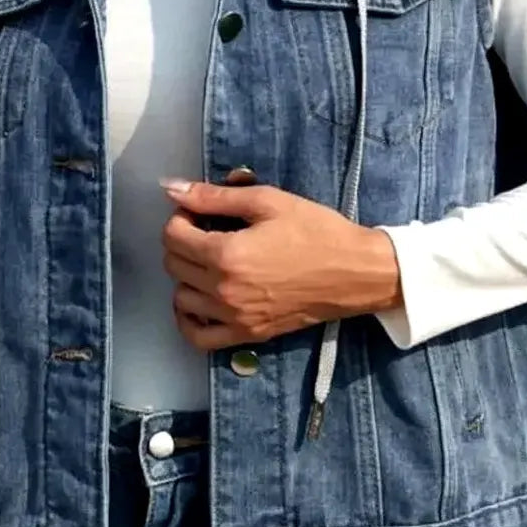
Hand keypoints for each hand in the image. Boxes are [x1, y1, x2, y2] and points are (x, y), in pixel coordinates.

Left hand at [159, 179, 402, 350]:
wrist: (356, 271)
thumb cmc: (316, 230)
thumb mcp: (267, 201)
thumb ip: (214, 196)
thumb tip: (170, 188)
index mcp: (226, 254)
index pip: (173, 236)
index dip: (180, 217)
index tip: (198, 212)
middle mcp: (224, 290)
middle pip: (173, 265)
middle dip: (183, 242)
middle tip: (207, 231)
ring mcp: (235, 317)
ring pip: (181, 299)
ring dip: (187, 277)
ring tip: (210, 262)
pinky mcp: (248, 335)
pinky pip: (199, 338)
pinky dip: (190, 321)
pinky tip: (202, 300)